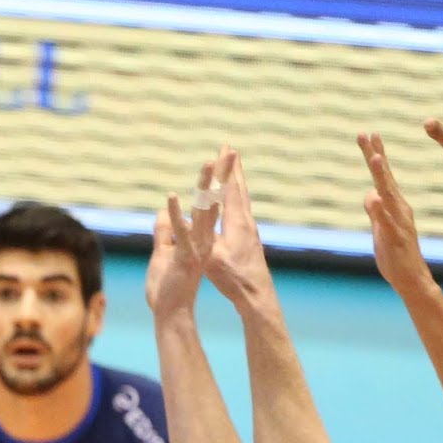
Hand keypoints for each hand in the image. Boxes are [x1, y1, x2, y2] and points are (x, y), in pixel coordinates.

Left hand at [146, 163, 222, 322]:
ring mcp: (197, 247)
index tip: (223, 158)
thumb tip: (163, 212)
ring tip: (210, 163)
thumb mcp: (163, 253)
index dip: (217, 180)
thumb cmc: (167, 286)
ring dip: (205, 187)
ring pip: (203, 212)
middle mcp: (203, 238)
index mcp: (200, 235)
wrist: (171, 312)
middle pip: (214, 200)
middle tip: (231, 150)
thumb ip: (164, 232)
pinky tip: (171, 196)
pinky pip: (179, 233)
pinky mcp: (185, 257)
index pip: (211, 202)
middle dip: (223, 174)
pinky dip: (174, 214)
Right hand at [205, 150, 277, 318]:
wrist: (257, 294)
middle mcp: (245, 221)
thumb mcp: (212, 259)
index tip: (226, 150)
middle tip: (230, 149)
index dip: (226, 169)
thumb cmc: (232, 278)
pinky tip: (235, 200)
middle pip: (239, 187)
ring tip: (233, 168)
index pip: (230, 189)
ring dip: (237, 180)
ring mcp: (250, 228)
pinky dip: (237, 197)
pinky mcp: (250, 237)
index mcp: (236, 223)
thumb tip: (186, 223)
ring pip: (242, 197)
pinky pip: (242, 209)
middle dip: (233, 167)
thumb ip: (201, 238)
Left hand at [360, 132, 440, 298]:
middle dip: (376, 154)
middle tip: (368, 133)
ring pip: (389, 194)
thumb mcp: (379, 228)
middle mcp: (398, 208)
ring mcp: (398, 221)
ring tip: (375, 157)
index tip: (368, 134)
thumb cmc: (395, 254)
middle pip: (384, 177)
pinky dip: (381, 210)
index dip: (375, 154)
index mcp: (394, 204)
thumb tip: (370, 193)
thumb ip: (375, 211)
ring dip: (382, 176)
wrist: (411, 278)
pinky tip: (375, 197)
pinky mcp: (396, 237)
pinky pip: (387, 221)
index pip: (381, 176)